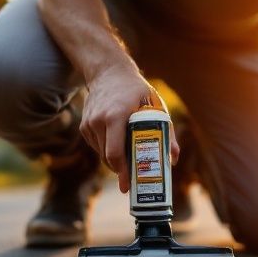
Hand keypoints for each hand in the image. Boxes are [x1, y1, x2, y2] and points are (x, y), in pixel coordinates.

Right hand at [81, 66, 179, 192]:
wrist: (109, 72)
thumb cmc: (136, 90)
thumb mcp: (155, 107)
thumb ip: (166, 132)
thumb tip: (173, 158)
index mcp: (116, 116)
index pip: (115, 153)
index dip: (122, 172)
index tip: (127, 185)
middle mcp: (99, 121)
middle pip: (108, 158)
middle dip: (120, 171)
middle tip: (132, 179)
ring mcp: (89, 123)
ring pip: (101, 154)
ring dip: (114, 160)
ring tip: (128, 159)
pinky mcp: (84, 126)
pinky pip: (97, 146)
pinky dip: (107, 150)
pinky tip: (117, 143)